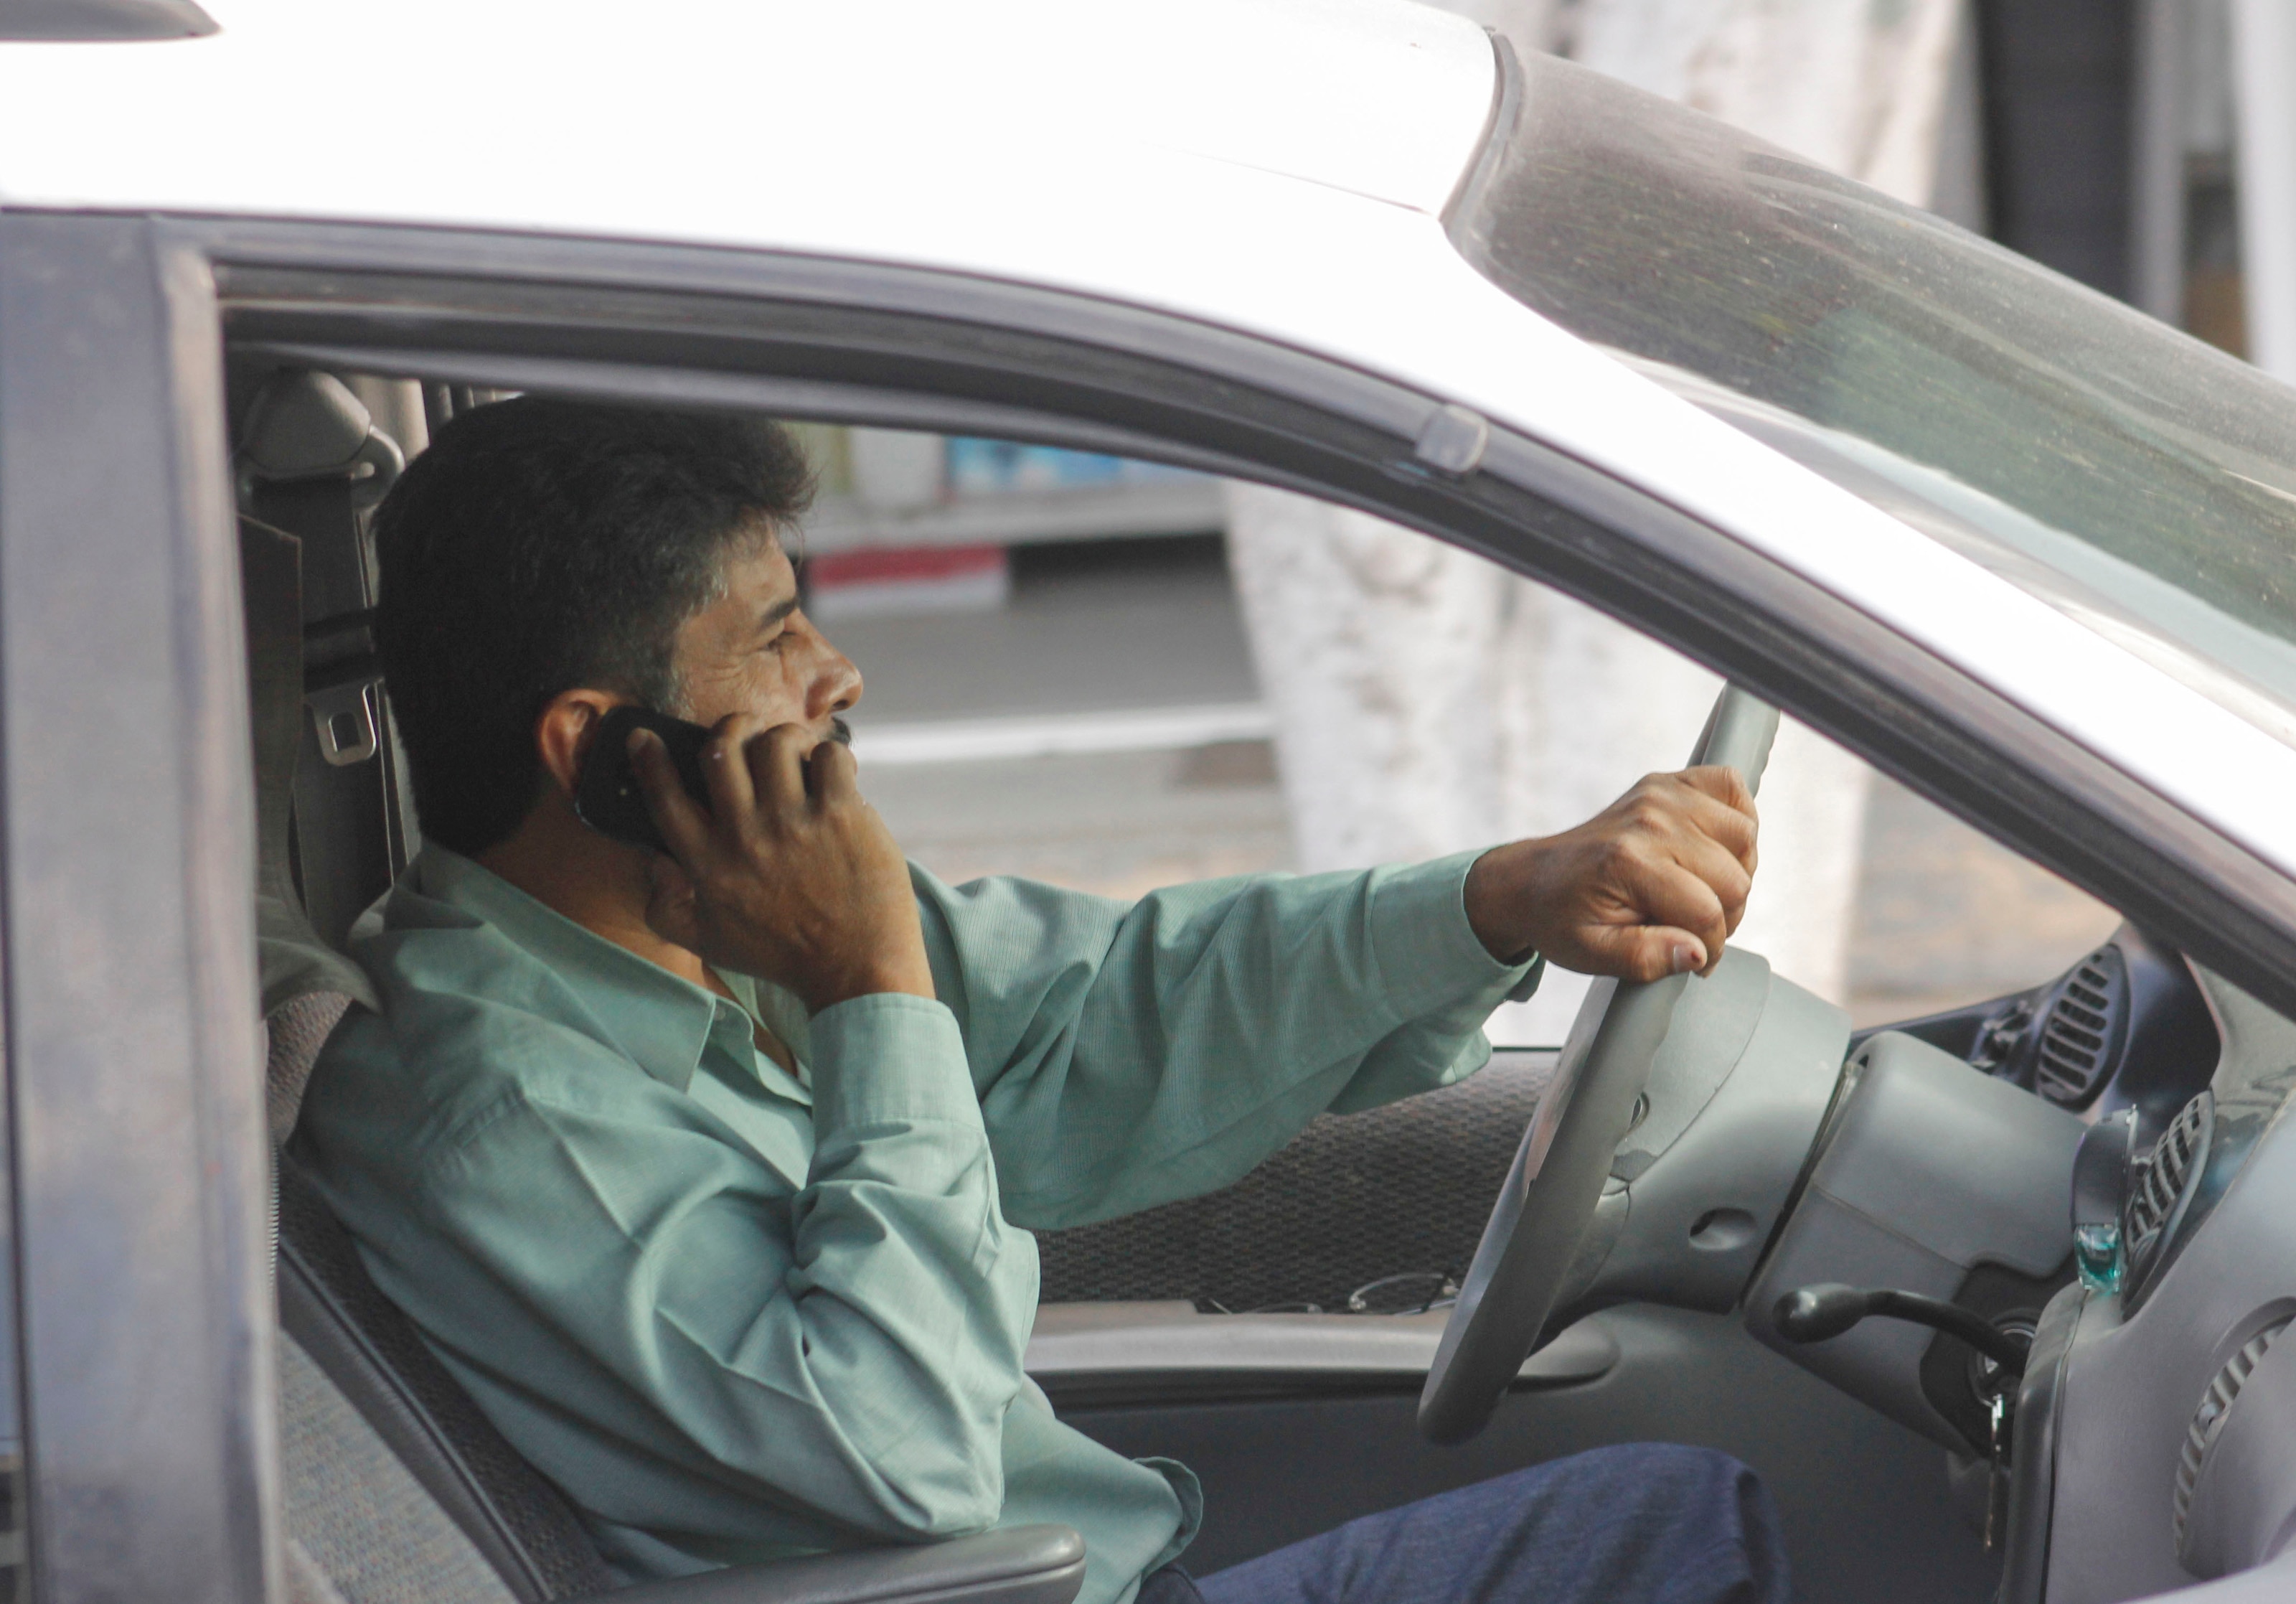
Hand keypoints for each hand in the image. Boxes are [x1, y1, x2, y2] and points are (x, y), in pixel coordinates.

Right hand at [628, 716, 934, 1011]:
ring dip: (783, 739)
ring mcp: (795, 823)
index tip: (645, 737)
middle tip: (744, 734)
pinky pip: (830, 756)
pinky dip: (831, 758)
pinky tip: (834, 779)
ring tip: (795, 757)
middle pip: (720, 750)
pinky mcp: (842, 815)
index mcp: (709, 865)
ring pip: (775, 742)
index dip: (649, 760)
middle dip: (730, 728)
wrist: (856, 971)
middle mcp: (746, 838)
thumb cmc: (783, 956)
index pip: (666, 799)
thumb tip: (653, 861)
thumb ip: (666, 907)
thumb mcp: (709, 942)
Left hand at [1462, 767, 1757, 981]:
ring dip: (1736, 872)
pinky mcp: (1669, 781)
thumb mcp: (1592, 953)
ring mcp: (1661, 794)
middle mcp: (1650, 820)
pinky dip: (1736, 820)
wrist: (1533, 879)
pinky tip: (1713, 851)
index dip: (1709, 948)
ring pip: (1743, 837)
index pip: (1708, 913)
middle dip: (1723, 916)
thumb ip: (1645, 958)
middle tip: (1691, 928)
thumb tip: (1697, 954)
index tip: (1694, 960)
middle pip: (1735, 879)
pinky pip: (1731, 787)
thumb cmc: (1562, 918)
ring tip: (1702, 892)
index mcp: (1628, 861)